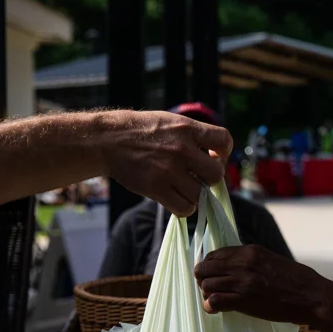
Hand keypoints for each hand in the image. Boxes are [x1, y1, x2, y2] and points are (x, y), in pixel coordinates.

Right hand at [99, 111, 232, 216]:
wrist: (108, 140)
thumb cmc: (142, 131)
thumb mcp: (171, 122)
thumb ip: (194, 137)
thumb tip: (216, 158)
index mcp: (187, 128)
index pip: (224, 140)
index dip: (224, 153)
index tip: (214, 156)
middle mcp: (182, 149)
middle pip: (216, 175)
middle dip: (210, 178)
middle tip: (198, 177)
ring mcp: (169, 170)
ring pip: (201, 195)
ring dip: (196, 195)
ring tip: (184, 188)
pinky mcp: (156, 188)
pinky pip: (185, 208)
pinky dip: (184, 207)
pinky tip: (176, 198)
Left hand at [194, 245, 332, 325]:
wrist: (312, 296)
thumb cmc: (298, 280)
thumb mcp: (272, 260)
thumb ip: (252, 261)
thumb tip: (235, 267)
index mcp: (251, 251)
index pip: (215, 254)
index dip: (208, 265)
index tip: (210, 273)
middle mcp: (243, 264)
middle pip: (206, 267)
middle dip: (203, 278)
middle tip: (208, 287)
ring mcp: (242, 282)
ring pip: (207, 284)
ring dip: (206, 293)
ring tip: (213, 299)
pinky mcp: (244, 301)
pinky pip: (215, 300)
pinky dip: (211, 305)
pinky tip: (215, 308)